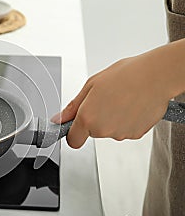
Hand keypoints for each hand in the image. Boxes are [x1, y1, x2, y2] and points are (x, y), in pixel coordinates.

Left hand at [51, 40, 184, 148]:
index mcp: (87, 118)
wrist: (156, 76)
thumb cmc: (125, 75)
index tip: (75, 126)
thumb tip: (58, 119)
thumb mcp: (91, 85)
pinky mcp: (136, 134)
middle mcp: (103, 130)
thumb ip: (73, 107)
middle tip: (104, 100)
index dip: (73, 133)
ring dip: (111, 119)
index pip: (73, 140)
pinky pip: (125, 130)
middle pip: (92, 132)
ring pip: (109, 131)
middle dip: (95, 119)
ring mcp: (120, 134)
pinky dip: (126, 121)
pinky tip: (131, 106)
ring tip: (121, 100)